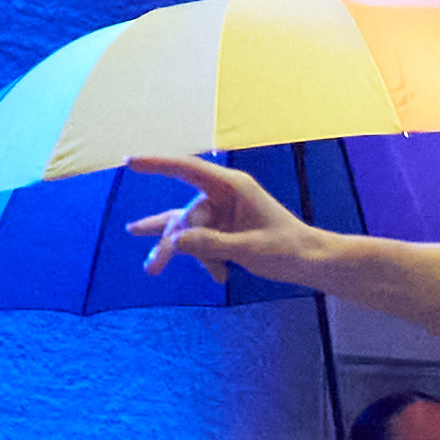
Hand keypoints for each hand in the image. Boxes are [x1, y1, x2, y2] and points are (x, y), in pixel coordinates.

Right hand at [131, 152, 322, 285]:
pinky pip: (199, 241)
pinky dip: (206, 259)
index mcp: (233, 187)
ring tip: (151, 269)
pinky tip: (220, 277)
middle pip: (185, 214)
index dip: (156, 165)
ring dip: (181, 252)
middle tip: (152, 268)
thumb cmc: (288, 249)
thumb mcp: (250, 249)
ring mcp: (222, 212)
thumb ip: (212, 244)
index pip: (187, 169)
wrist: (310, 261)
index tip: (129, 162)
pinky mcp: (223, 229)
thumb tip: (176, 242)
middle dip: (172, 242)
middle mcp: (224, 195)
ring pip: (188, 230)